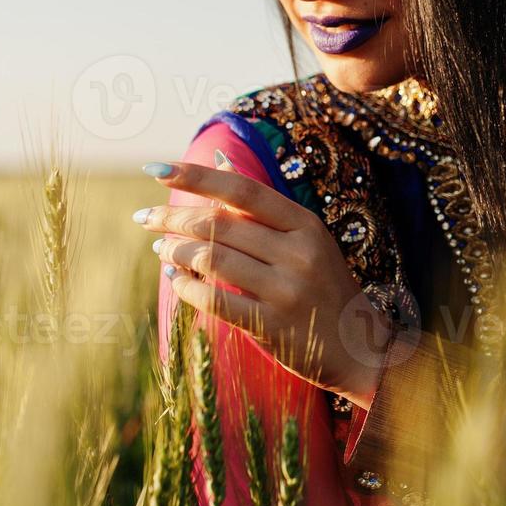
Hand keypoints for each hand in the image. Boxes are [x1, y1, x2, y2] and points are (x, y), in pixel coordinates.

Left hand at [134, 160, 392, 408]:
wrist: (359, 346)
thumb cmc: (323, 286)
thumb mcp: (306, 239)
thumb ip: (262, 206)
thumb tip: (219, 159)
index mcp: (305, 224)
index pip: (242, 190)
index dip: (196, 176)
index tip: (156, 170)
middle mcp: (298, 253)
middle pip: (219, 224)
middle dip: (173, 217)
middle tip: (146, 217)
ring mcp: (286, 290)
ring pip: (211, 260)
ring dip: (175, 251)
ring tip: (160, 249)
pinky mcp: (273, 326)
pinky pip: (215, 300)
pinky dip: (186, 287)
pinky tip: (175, 280)